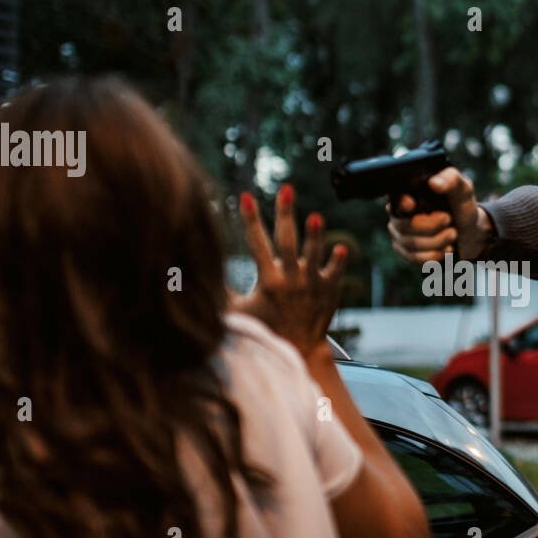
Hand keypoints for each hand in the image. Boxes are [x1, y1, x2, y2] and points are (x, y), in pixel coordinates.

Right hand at [230, 184, 347, 358]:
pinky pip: (335, 273)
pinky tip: (342, 247)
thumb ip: (223, 291)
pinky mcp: (329, 290)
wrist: (299, 349)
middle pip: (287, 241)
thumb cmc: (267, 327)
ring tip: (316, 216)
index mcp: (268, 280)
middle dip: (285, 213)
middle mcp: (290, 279)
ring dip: (315, 235)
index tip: (246, 196)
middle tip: (286, 189)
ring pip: (314, 254)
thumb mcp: (241, 312)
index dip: (251, 219)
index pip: (257, 243)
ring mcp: (312, 284)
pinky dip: (338, 261)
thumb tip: (196, 276)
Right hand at [386, 167, 494, 263]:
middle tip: (449, 221)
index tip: (412, 204)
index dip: (400, 203)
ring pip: (410, 244)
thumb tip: (434, 183)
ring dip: (437, 241)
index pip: (394, 198)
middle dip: (431, 226)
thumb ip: (452, 180)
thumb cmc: (462, 207)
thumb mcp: (463, 190)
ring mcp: (400, 234)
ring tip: (452, 234)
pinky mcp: (406, 251)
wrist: (469, 232)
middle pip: (404, 226)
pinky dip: (434, 255)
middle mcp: (398, 213)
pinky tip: (446, 249)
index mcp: (409, 193)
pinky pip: (414, 258)